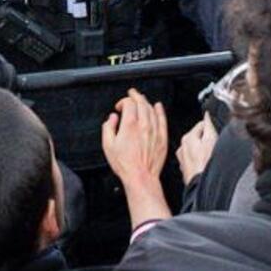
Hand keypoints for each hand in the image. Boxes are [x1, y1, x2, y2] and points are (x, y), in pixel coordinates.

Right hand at [102, 90, 170, 226]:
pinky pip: (162, 119)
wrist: (140, 176)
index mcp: (129, 125)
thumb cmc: (125, 164)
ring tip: (141, 100)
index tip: (119, 106)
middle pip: (142, 103)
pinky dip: (160, 111)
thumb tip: (112, 119)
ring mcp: (154, 131)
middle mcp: (143, 125)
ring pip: (152, 109)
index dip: (123, 101)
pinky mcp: (162, 137)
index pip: (129, 103)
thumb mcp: (108, 145)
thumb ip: (108, 128)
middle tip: (132, 94)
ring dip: (146, 102)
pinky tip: (158, 107)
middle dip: (135, 96)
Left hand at [175, 115, 217, 183]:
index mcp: (187, 138)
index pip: (202, 125)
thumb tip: (207, 113)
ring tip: (211, 159)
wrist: (202, 188)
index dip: (213, 129)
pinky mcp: (187, 170)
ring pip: (197, 149)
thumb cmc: (207, 165)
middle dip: (208, 140)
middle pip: (199, 137)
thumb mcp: (212, 140)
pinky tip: (207, 167)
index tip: (217, 136)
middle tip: (215, 149)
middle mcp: (182, 147)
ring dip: (204, 152)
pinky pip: (196, 161)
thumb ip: (209, 124)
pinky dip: (201, 161)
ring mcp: (183, 160)